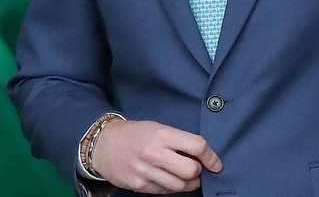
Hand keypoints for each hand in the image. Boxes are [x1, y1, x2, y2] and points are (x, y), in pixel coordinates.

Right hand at [91, 119, 221, 193]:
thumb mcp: (156, 127)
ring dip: (189, 182)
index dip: (211, 156)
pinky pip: (166, 192)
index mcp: (161, 134)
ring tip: (185, 175)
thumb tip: (202, 156)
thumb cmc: (134, 134)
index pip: (196, 146)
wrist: (104, 144)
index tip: (215, 162)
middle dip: (198, 171)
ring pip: (181, 185)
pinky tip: (169, 178)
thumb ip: (177, 140)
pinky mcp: (140, 186)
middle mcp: (154, 153)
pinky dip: (172, 187)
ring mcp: (146, 171)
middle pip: (191, 170)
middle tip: (196, 168)